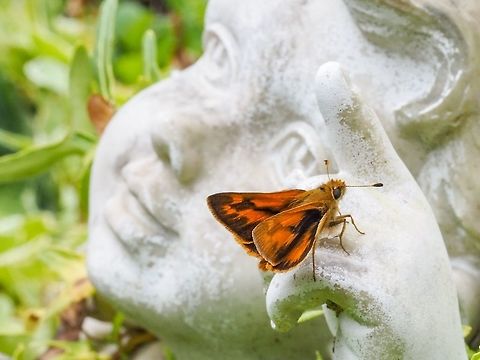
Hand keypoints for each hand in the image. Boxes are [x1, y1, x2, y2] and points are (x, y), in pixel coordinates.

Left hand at [265, 62, 465, 358]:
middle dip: (278, 236)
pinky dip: (281, 304)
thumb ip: (326, 222)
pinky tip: (295, 322)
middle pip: (300, 196)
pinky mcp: (378, 286)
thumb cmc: (372, 315)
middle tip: (291, 277)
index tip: (328, 72)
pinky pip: (295, 275)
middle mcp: (399, 216)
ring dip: (280, 274)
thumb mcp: (351, 260)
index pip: (367, 147)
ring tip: (301, 301)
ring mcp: (394, 248)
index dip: (347, 110)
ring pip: (294, 234)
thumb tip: (286, 195)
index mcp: (394, 206)